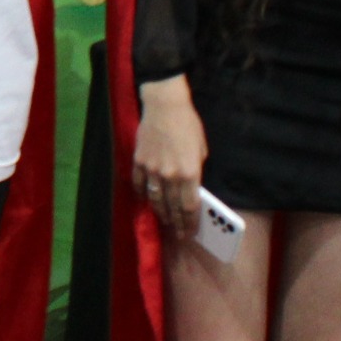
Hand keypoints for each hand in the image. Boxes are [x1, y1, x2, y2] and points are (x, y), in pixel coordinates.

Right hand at [131, 80, 208, 241]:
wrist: (164, 106)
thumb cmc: (188, 125)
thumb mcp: (201, 149)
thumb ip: (196, 170)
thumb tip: (192, 187)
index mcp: (189, 173)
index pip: (189, 206)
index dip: (190, 223)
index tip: (190, 233)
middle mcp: (170, 176)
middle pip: (173, 207)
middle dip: (176, 223)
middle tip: (179, 234)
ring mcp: (152, 170)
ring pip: (155, 199)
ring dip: (161, 213)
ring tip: (165, 221)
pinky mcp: (139, 162)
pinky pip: (139, 185)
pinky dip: (142, 195)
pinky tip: (146, 200)